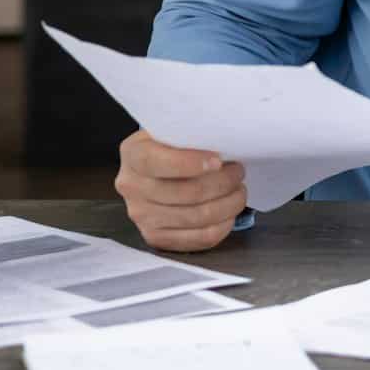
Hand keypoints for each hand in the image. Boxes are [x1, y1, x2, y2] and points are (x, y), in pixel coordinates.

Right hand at [114, 130, 247, 251]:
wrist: (159, 168)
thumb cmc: (176, 146)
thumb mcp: (176, 130)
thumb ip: (191, 135)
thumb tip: (222, 146)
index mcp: (133, 154)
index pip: (157, 162)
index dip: (191, 163)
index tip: (218, 160)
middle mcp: (131, 186)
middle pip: (186, 192)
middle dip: (223, 182)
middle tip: (239, 172)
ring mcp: (141, 215)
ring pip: (198, 217)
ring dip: (229, 203)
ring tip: (238, 190)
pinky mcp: (156, 237)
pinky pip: (200, 238)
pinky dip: (223, 225)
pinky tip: (229, 212)